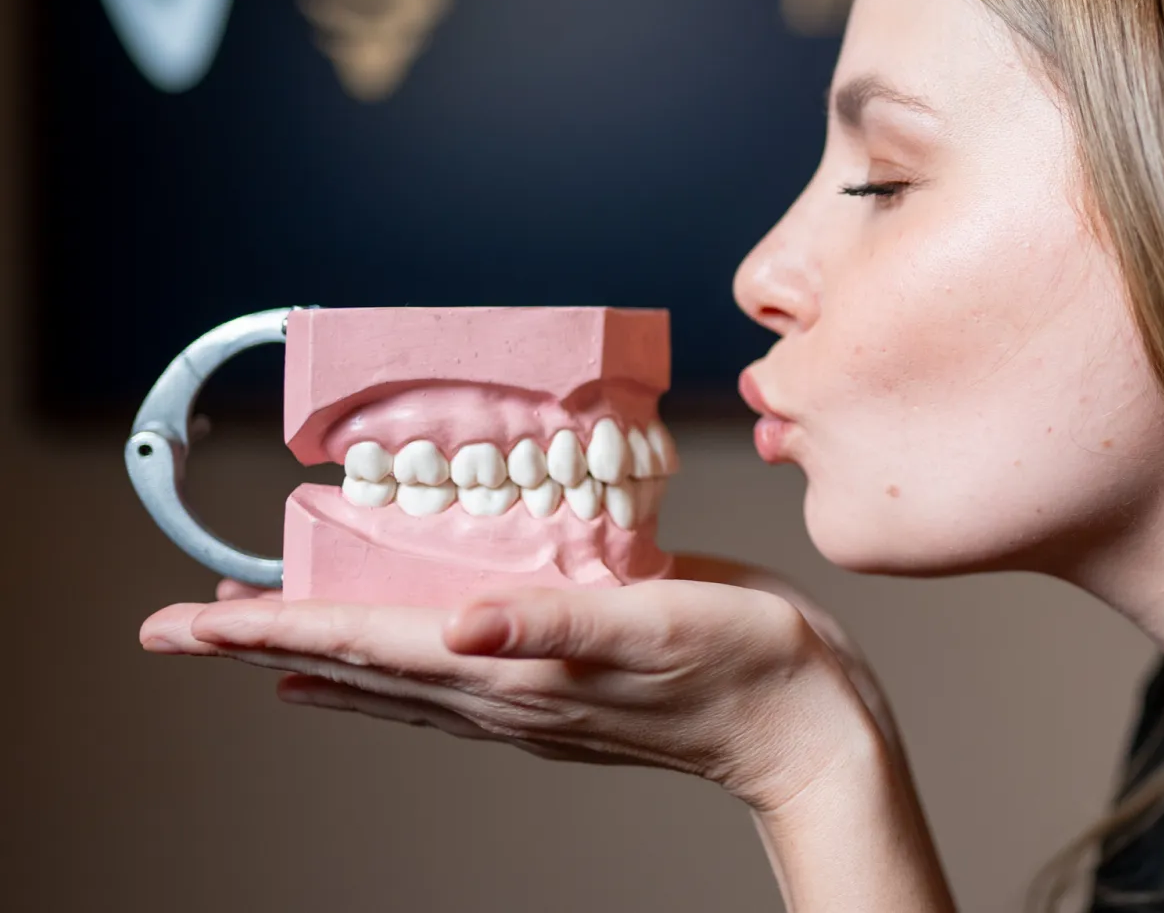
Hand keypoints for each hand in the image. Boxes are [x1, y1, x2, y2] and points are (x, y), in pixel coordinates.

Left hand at [139, 556, 885, 814]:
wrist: (803, 722)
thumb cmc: (744, 662)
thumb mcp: (656, 626)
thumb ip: (553, 622)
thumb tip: (456, 623)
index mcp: (514, 670)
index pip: (363, 643)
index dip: (270, 629)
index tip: (188, 621)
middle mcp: (503, 694)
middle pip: (353, 669)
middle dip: (262, 645)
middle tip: (181, 626)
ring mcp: (525, 702)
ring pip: (386, 681)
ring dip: (311, 657)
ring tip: (251, 639)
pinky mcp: (555, 692)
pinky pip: (437, 687)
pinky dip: (379, 677)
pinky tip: (369, 666)